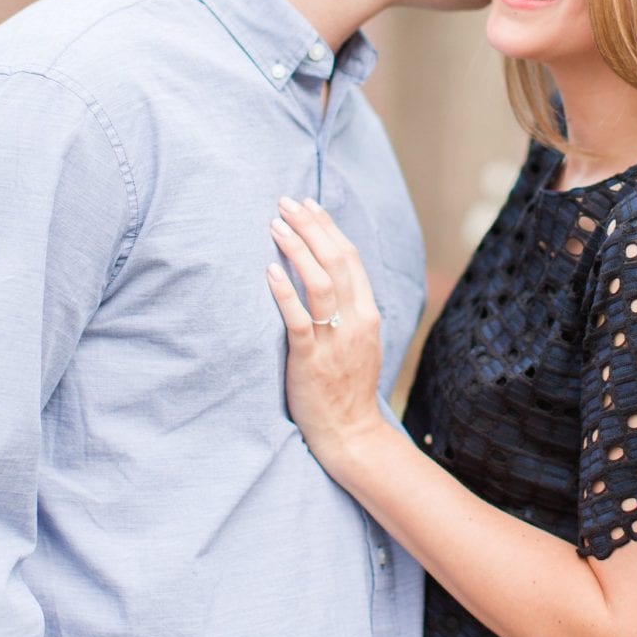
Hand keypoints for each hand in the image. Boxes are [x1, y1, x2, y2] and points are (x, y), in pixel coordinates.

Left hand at [267, 196, 386, 478]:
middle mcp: (356, 322)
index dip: (329, 227)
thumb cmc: (347, 387)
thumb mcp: (357, 342)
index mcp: (368, 314)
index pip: (350, 258)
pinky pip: (300, 321)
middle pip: (336, 262)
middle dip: (311, 228)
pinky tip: (269, 271)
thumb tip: (327, 276)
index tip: (308, 204)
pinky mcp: (312, 361)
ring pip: (321, 284)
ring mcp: (335, 341)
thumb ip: (347, 310)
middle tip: (285, 203)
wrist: (351, 433)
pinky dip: (285, 293)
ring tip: (275, 226)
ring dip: (297, 250)